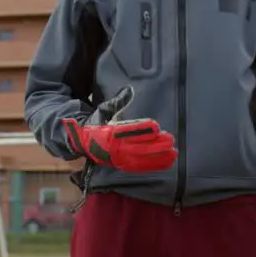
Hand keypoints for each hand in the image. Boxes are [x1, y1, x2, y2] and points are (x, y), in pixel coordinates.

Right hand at [62, 87, 177, 173]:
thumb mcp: (103, 110)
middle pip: (138, 148)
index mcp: (108, 133)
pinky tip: (166, 162)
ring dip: (158, 157)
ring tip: (173, 153)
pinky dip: (154, 165)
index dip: (142, 130)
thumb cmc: (94, 124)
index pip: (128, 132)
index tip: (156, 127)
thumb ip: (117, 101)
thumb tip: (129, 89)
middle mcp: (114, 147)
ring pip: (141, 159)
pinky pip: (140, 166)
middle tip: (170, 140)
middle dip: (155, 145)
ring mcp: (118, 158)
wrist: (82, 142)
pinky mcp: (122, 164)